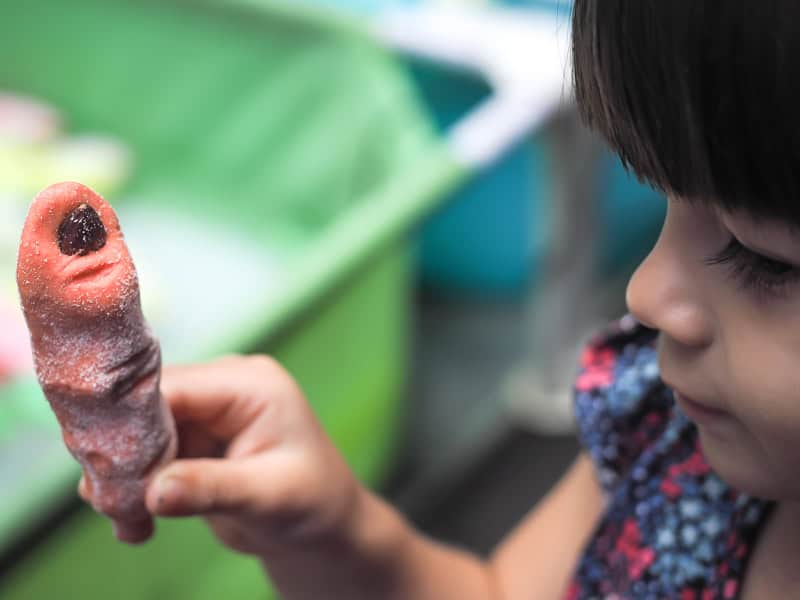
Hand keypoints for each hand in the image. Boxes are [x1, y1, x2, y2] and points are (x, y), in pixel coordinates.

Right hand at [85, 355, 361, 556]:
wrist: (319, 522)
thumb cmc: (312, 501)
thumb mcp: (267, 496)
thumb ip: (212, 488)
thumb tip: (153, 491)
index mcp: (250, 384)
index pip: (175, 388)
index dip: (132, 421)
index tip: (104, 465)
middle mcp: (223, 385)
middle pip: (148, 406)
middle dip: (124, 454)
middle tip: (107, 502)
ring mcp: (205, 409)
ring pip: (140, 431)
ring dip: (125, 475)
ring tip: (123, 519)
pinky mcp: (191, 435)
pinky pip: (146, 452)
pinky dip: (134, 485)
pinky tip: (131, 521)